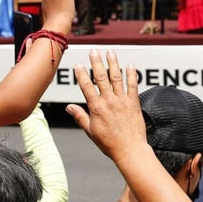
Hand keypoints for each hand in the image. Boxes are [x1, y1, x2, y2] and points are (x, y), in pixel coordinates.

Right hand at [66, 50, 146, 164]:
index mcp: (96, 108)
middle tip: (94, 51)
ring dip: (113, 63)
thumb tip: (69, 107)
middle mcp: (109, 101)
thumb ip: (80, 116)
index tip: (78, 65)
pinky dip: (132, 74)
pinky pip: (133, 85)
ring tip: (110, 52)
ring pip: (116, 77)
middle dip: (96, 62)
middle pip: (101, 77)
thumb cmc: (110, 143)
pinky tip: (130, 65)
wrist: (129, 150)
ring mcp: (122, 100)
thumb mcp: (90, 131)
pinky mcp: (133, 102)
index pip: (86, 87)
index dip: (81, 75)